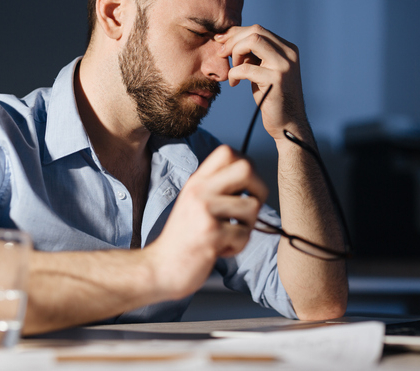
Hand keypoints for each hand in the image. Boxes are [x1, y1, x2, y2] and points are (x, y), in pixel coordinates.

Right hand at [145, 145, 267, 299]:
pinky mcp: (211, 234)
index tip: (245, 187)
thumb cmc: (183, 238)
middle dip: (259, 190)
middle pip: (246, 168)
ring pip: (252, 206)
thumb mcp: (193, 202)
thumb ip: (215, 187)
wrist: (160, 268)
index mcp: (196, 181)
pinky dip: (238, 247)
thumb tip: (251, 178)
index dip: (247, 165)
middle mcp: (199, 190)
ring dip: (248, 226)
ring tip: (229, 235)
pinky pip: (244, 234)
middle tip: (249, 209)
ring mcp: (204, 210)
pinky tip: (220, 249)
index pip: (227, 151)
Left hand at [215, 25, 307, 140]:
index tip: (221, 42)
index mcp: (288, 49)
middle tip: (221, 54)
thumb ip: (254, 54)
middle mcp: (289, 54)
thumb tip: (230, 38)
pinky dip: (234, 73)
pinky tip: (234, 84)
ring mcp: (284, 66)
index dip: (236, 33)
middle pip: (255, 31)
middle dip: (233, 40)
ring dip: (235, 52)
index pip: (258, 30)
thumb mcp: (264, 70)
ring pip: (253, 41)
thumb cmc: (272, 97)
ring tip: (232, 67)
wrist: (288, 124)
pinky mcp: (276, 80)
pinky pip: (246, 68)